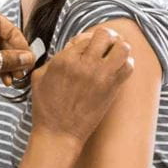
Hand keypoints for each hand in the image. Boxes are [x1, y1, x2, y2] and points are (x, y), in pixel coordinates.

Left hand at [0, 13, 34, 119]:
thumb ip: (10, 58)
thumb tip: (28, 57)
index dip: (14, 35)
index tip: (24, 50)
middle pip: (0, 36)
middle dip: (13, 52)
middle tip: (24, 65)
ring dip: (10, 62)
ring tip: (17, 75)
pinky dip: (3, 69)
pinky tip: (8, 80)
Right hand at [30, 28, 133, 143]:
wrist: (59, 132)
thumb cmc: (46, 107)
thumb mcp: (39, 76)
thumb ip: (53, 58)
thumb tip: (69, 49)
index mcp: (64, 59)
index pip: (85, 36)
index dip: (86, 39)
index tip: (86, 46)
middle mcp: (85, 65)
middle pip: (105, 35)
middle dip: (105, 37)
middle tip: (103, 45)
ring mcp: (101, 76)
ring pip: (122, 48)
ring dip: (119, 48)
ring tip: (113, 54)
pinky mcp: (112, 89)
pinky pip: (128, 67)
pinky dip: (126, 64)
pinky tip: (117, 69)